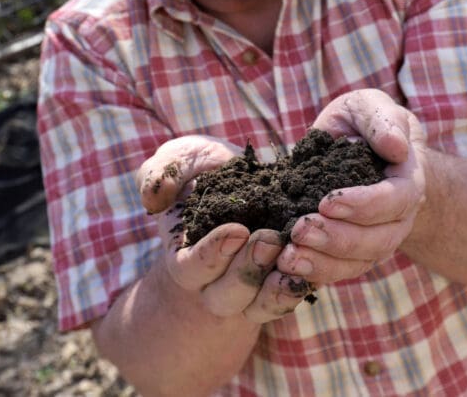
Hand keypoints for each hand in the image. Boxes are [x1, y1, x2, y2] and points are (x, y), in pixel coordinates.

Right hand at [137, 136, 312, 321]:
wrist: (243, 180)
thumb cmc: (204, 171)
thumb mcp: (181, 160)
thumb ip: (161, 173)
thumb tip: (154, 198)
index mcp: (185, 257)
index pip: (192, 268)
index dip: (212, 254)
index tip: (237, 230)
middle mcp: (215, 282)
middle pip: (226, 296)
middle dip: (247, 270)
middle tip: (269, 240)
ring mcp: (250, 289)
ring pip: (258, 306)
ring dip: (276, 287)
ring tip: (293, 257)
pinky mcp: (281, 283)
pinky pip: (288, 299)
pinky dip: (300, 286)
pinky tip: (312, 266)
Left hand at [277, 90, 427, 285]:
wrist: (362, 148)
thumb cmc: (366, 124)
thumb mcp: (370, 107)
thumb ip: (382, 121)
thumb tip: (396, 147)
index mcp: (406, 181)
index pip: (396, 200)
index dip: (365, 206)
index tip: (328, 202)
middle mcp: (397, 218)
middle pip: (378, 240)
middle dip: (338, 239)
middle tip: (300, 230)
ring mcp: (376, 239)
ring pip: (358, 262)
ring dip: (323, 263)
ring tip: (288, 257)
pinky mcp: (352, 252)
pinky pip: (339, 270)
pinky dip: (314, 273)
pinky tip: (285, 267)